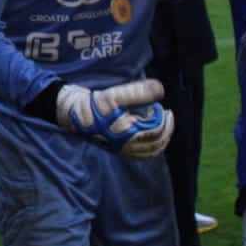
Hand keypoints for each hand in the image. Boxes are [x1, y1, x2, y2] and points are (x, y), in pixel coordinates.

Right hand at [36, 80, 167, 154]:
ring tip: (165, 125)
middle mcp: (127, 146)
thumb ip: (139, 92)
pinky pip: (143, 155)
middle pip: (157, 141)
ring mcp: (124, 150)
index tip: (161, 106)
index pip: (156, 129)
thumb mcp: (115, 94)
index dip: (163, 117)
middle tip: (168, 114)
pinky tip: (154, 137)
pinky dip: (153, 147)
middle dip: (166, 127)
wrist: (77, 115)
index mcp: (128, 133)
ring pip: (152, 150)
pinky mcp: (120, 151)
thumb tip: (160, 90)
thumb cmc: (96, 105)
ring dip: (162, 139)